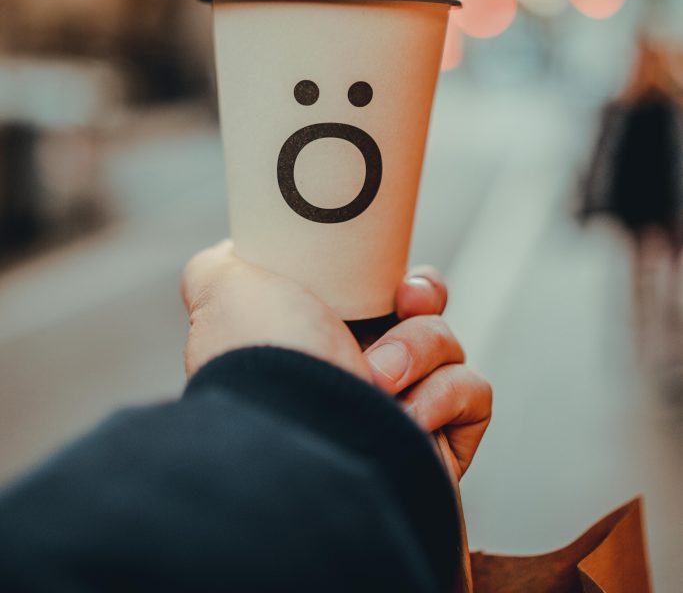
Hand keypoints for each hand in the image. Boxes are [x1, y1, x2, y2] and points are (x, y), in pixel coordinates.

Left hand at [182, 243, 491, 480]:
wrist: (300, 446)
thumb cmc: (263, 360)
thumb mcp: (223, 288)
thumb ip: (219, 266)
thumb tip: (227, 257)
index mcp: (317, 337)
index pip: (373, 291)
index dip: (390, 272)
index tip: (388, 266)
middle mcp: (356, 376)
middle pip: (420, 311)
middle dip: (422, 295)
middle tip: (406, 300)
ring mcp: (398, 414)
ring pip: (448, 345)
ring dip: (419, 350)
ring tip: (378, 378)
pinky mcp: (437, 449)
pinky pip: (473, 392)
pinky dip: (445, 396)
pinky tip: (406, 416)